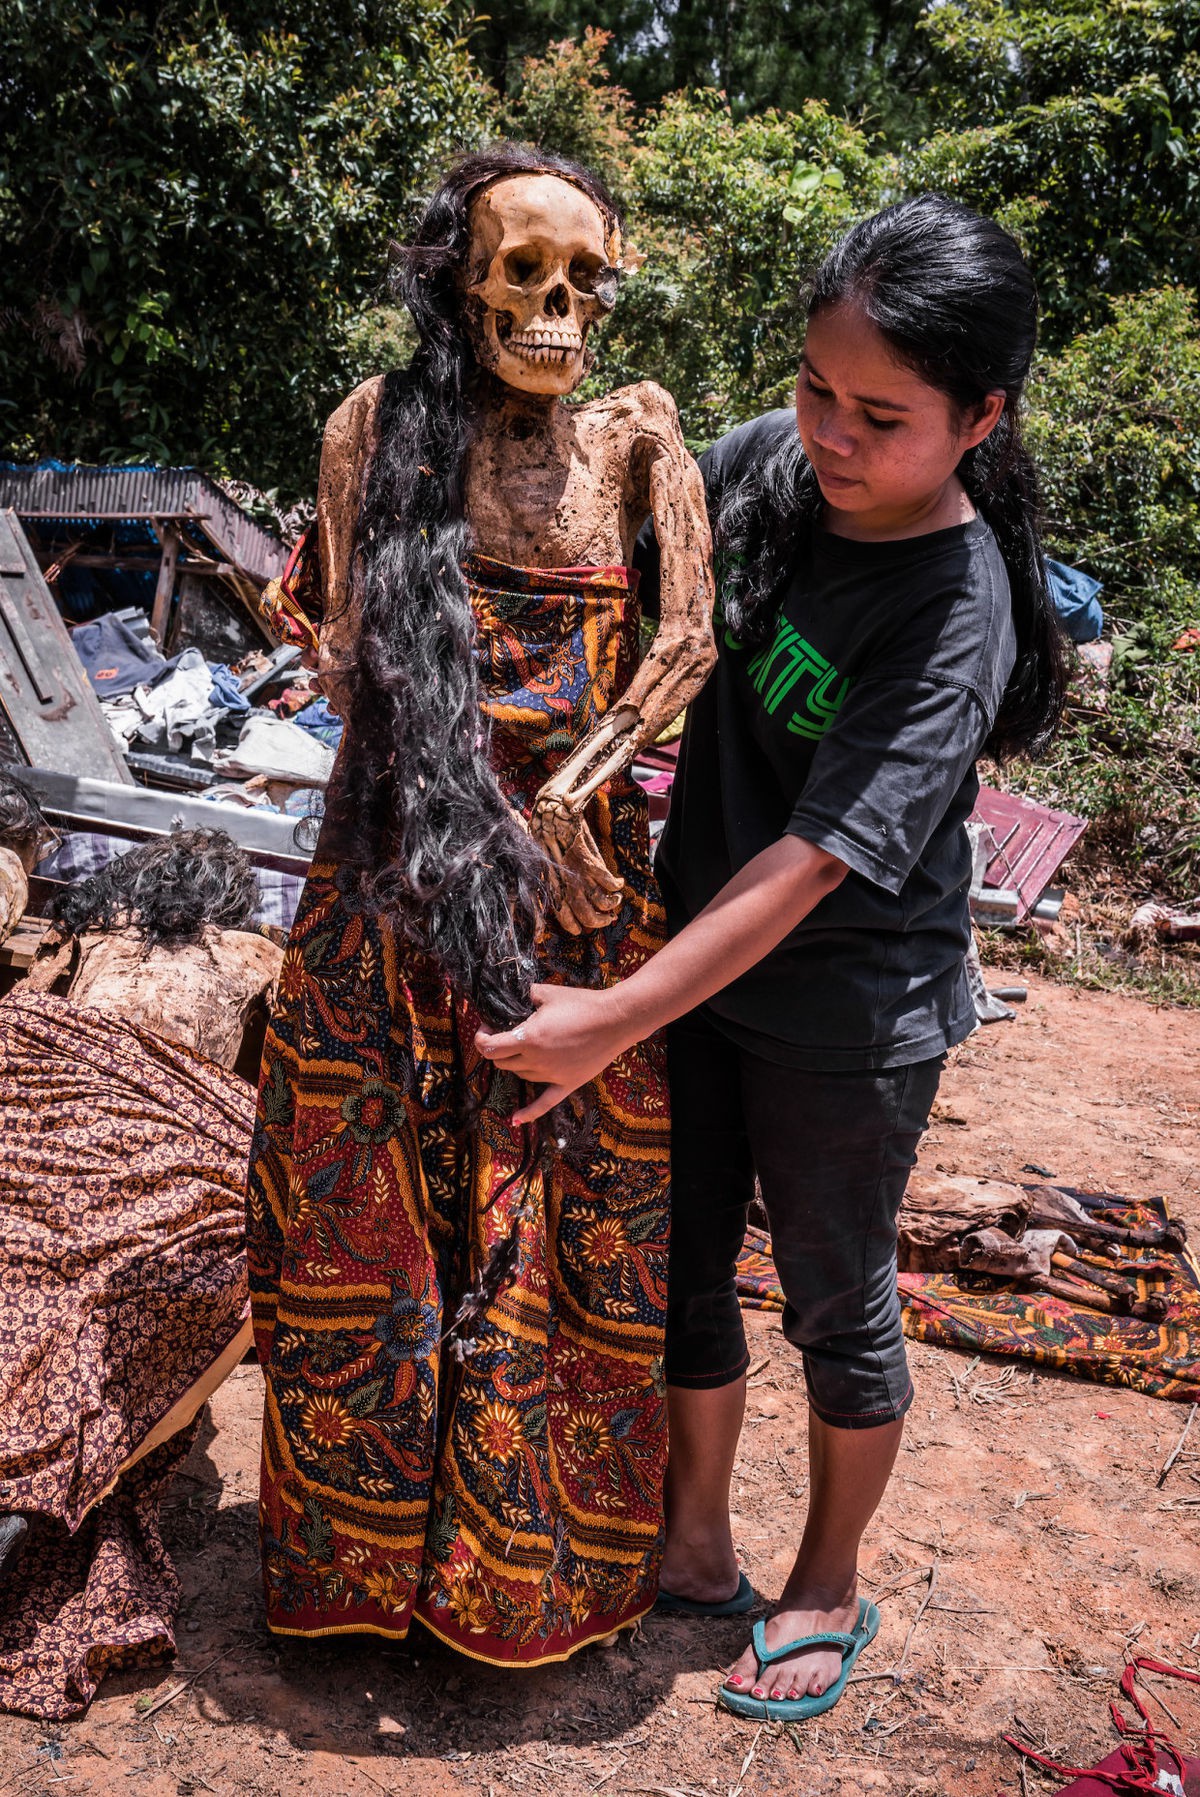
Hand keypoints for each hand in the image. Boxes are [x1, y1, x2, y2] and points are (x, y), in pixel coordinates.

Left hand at [475, 982, 630, 1122]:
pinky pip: (544, 1103)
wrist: (616, 1020)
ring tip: (522, 1050)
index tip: (486, 1029)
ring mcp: (552, 1075)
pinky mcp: (567, 1084)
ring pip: (520, 1075)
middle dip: (497, 1050)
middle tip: (502, 1036)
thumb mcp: (547, 993)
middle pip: (502, 1063)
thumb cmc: (582, 1003)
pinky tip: (515, 1120)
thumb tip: (516, 996)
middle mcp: (537, 1060)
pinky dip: (528, 1113)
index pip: (491, 1047)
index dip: (482, 1038)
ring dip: (515, 1064)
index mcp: (529, 1038)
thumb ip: (526, 995)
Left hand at [530, 795, 624, 935]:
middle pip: (586, 916)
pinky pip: (608, 881)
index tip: (584, 927)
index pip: (564, 917)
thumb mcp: (546, 862)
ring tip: (616, 899)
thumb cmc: (547, 834)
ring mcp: (578, 871)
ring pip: (601, 902)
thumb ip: (556, 881)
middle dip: (600, 921)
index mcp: (554, 885)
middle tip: (607, 917)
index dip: (576, 927)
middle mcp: (566, 882)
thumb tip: (563, 899)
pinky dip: (617, 885)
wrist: (553, 808)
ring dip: (613, 904)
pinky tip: (620, 882)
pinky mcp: (589, 858)